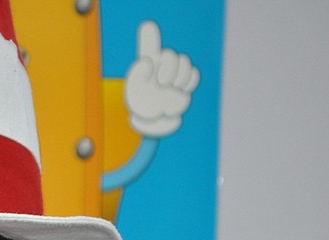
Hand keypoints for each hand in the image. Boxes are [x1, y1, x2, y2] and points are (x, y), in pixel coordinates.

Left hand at [125, 20, 199, 136]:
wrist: (154, 123)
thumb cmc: (140, 108)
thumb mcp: (135, 93)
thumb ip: (139, 75)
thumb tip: (148, 62)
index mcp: (145, 67)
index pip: (149, 48)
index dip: (150, 36)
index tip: (147, 26)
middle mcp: (160, 68)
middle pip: (171, 56)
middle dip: (168, 68)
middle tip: (161, 84)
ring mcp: (173, 76)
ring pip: (184, 64)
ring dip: (178, 77)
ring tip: (169, 89)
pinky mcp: (184, 85)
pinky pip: (194, 75)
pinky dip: (188, 83)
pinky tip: (180, 91)